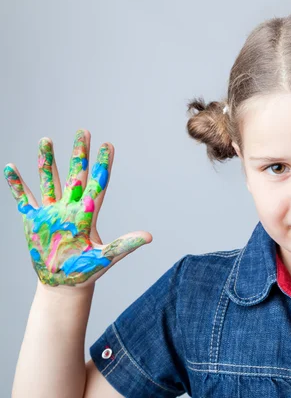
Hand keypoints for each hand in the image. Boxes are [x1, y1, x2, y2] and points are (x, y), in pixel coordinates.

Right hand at [4, 129, 151, 287]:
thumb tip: (150, 236)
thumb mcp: (106, 257)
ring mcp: (51, 212)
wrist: (63, 284)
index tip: (108, 145)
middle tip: (83, 131)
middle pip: (75, 175)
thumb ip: (125, 245)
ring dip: (47, 162)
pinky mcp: (33, 221)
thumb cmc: (87, 272)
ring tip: (46, 139)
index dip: (103, 166)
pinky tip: (11, 167)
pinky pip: (23, 198)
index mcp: (88, 214)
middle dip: (79, 154)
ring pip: (49, 181)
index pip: (97, 184)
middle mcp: (70, 208)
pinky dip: (16, 184)